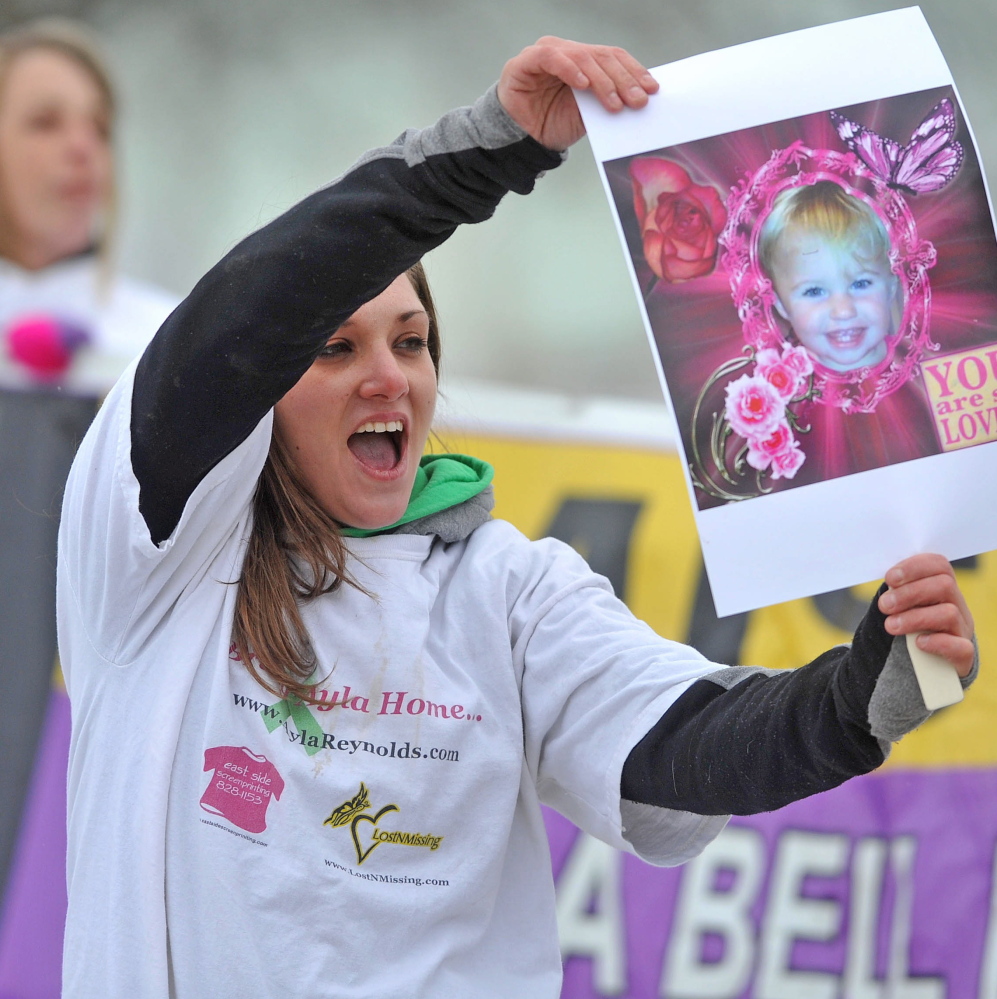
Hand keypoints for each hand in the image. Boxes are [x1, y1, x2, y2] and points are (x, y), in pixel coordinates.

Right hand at [497, 37, 657, 150]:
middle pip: (601, 56)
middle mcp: (567, 52)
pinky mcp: (526, 62)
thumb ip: (606, 101)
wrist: (520, 141)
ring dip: (601, 81)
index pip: (613, 57)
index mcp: (583, 60)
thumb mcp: (587, 114)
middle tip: (637, 100)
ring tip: (613, 103)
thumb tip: (638, 99)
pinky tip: (583, 85)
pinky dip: (569, 69)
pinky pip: (550, 58)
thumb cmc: (552, 124)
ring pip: (581, 56)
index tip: (651, 89)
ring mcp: (546, 54)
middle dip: (622, 80)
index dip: (634, 71)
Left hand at [878, 554, 974, 675]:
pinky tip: (918, 643)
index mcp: (942, 588)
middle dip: (909, 593)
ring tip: (891, 626)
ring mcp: (962, 630)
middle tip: (884, 605)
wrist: (922, 665)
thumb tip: (887, 582)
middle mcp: (957, 605)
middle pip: (944, 586)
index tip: (889, 578)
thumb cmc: (908, 628)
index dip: (914, 567)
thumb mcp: (902, 607)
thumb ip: (897, 592)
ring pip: (948, 614)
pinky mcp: (964, 656)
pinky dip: (937, 642)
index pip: (938, 565)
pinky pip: (959, 646)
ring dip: (914, 618)